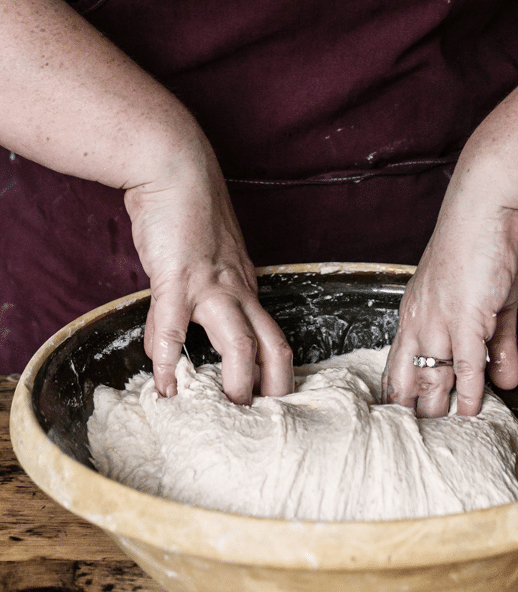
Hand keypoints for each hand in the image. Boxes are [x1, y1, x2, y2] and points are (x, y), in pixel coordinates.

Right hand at [125, 145, 293, 403]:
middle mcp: (239, 291)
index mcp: (247, 289)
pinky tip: (164, 385)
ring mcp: (211, 286)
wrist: (176, 169)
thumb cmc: (193, 214)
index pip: (274, 337)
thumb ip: (212, 291)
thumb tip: (197, 325)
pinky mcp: (178, 277)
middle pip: (273, 346)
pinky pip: (172, 326)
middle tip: (269, 422)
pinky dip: (167, 359)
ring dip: (237, 380)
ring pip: (239, 342)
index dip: (279, 373)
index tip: (274, 402)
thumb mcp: (213, 259)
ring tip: (228, 412)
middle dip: (275, 387)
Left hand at [382, 182, 517, 417]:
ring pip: (431, 377)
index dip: (398, 392)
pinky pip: (464, 366)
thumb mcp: (485, 302)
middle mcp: (419, 322)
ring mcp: (440, 322)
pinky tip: (470, 413)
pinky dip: (468, 392)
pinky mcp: (466, 319)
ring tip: (441, 439)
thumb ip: (495, 344)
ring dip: (437, 410)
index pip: (397, 363)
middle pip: (407, 377)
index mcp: (414, 314)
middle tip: (413, 439)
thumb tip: (504, 381)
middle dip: (411, 411)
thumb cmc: (481, 248)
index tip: (400, 418)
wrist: (487, 209)